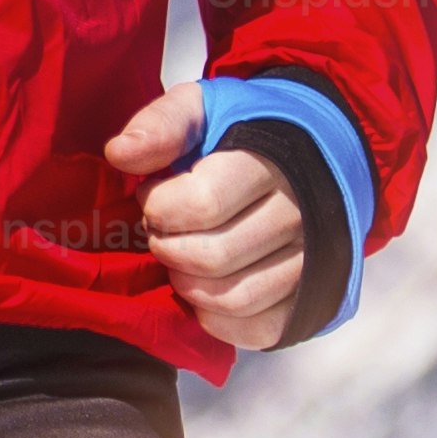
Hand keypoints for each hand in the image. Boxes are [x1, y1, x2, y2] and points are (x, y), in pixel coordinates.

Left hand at [100, 85, 301, 347]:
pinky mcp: (312, 299)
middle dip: (167, 248)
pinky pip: (261, 329)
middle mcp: (301, 217)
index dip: (160, 206)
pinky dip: (218, 320)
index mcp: (271, 163)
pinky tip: (200, 291)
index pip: (203, 204)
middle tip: (159, 232)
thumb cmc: (244, 130)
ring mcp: (312, 263)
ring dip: (187, 285)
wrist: (318, 153)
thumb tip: (119, 154)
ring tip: (176, 258)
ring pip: (235, 299)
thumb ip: (160, 125)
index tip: (151, 195)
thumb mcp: (201, 107)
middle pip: (214, 257)